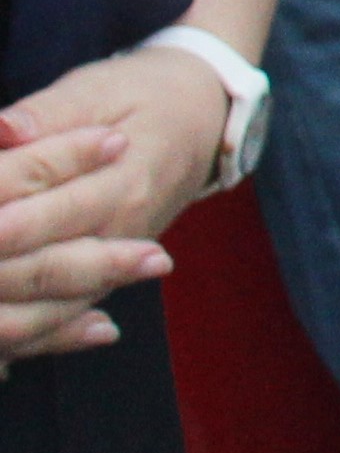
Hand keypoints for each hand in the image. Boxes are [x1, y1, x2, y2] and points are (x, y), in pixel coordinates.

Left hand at [0, 41, 237, 357]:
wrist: (206, 117)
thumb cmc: (141, 95)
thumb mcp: (96, 88)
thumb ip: (43, 113)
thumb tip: (1, 130)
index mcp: (123, 178)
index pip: (50, 213)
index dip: (5, 226)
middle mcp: (124, 227)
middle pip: (46, 268)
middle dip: (1, 273)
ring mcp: (118, 256)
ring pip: (56, 307)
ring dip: (13, 316)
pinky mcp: (110, 271)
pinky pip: (69, 316)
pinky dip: (38, 339)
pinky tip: (6, 364)